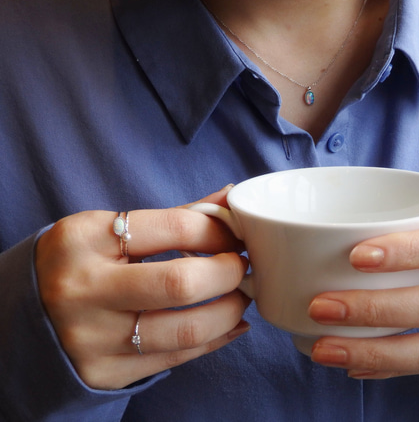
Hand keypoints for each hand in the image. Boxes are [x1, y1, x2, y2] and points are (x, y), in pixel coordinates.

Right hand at [36, 186, 249, 389]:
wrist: (27, 313)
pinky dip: (217, 338)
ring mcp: (92, 337)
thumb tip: (231, 198)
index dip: (220, 231)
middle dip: (229, 272)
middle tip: (241, 266)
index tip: (235, 235)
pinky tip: (231, 323)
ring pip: (186, 328)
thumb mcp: (111, 229)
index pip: (176, 227)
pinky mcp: (105, 371)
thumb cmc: (82, 262)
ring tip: (240, 295)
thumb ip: (175, 216)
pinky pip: (178, 357)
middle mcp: (83, 289)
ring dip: (230, 309)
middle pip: (182, 283)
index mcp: (84, 238)